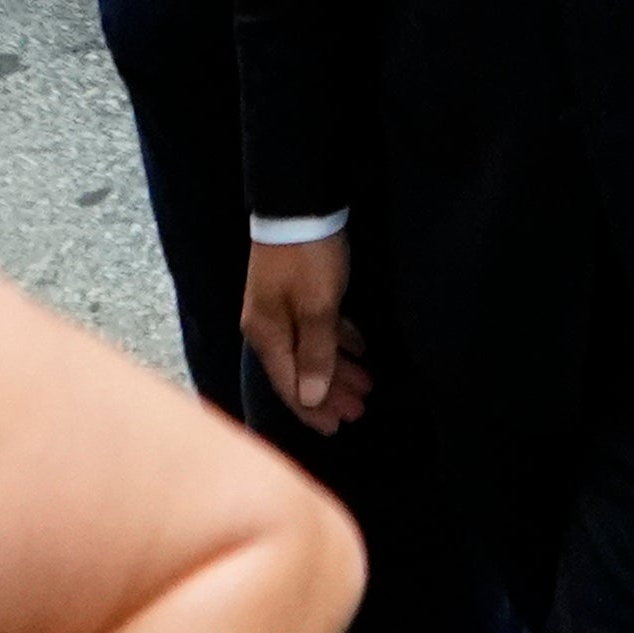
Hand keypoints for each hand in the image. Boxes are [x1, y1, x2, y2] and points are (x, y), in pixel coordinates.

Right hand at [244, 233, 364, 429]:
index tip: (336, 429)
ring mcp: (281, 306)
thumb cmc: (308, 258)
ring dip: (337, 368)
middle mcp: (269, 325)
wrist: (299, 203)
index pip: (289, 384)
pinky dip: (337, 340)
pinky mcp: (296, 289)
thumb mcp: (317, 308)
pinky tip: (359, 348)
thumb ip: (316, 355)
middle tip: (359, 411)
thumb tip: (310, 398)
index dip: (312, 409)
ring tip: (366, 385)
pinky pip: (317, 326)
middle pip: (299, 369)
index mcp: (267, 334)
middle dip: (330, 393)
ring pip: (311, 348)